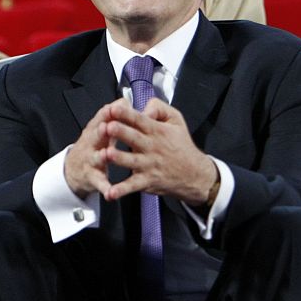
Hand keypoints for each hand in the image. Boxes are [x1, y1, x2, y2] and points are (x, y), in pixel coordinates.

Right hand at [64, 103, 118, 197]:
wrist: (74, 168)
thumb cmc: (94, 145)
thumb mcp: (100, 127)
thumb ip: (114, 115)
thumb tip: (125, 100)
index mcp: (97, 128)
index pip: (103, 116)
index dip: (111, 110)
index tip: (120, 105)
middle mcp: (92, 142)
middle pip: (96, 134)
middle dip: (101, 130)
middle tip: (107, 126)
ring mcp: (91, 159)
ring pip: (96, 156)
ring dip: (101, 155)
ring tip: (107, 155)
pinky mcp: (92, 177)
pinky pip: (99, 183)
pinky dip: (105, 188)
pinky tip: (110, 193)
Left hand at [101, 97, 217, 205]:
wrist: (195, 174)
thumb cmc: (181, 145)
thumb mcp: (176, 120)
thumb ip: (159, 108)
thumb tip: (143, 108)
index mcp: (156, 131)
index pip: (139, 119)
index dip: (125, 114)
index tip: (112, 109)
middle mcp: (151, 147)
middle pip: (133, 138)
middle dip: (120, 132)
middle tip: (107, 127)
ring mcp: (148, 165)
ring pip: (131, 161)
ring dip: (118, 158)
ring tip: (106, 154)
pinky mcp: (146, 181)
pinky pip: (132, 186)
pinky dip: (121, 190)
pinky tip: (110, 193)